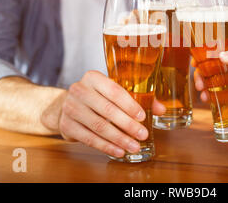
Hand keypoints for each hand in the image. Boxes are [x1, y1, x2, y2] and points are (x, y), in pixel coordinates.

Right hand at [42, 71, 165, 157]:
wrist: (66, 106)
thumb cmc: (97, 97)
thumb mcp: (114, 92)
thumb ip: (139, 97)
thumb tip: (161, 109)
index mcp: (93, 77)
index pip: (114, 90)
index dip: (129, 105)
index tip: (142, 117)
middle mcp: (79, 89)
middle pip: (107, 110)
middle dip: (128, 125)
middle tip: (142, 135)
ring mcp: (70, 107)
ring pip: (98, 126)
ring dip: (119, 139)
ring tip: (134, 146)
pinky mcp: (66, 125)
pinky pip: (88, 138)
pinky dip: (106, 146)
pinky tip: (118, 150)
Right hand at [194, 37, 227, 108]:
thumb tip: (222, 56)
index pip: (217, 45)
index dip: (203, 52)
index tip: (194, 61)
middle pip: (213, 64)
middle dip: (202, 72)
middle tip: (199, 83)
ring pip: (216, 78)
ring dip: (206, 84)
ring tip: (202, 93)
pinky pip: (224, 91)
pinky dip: (214, 94)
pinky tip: (209, 100)